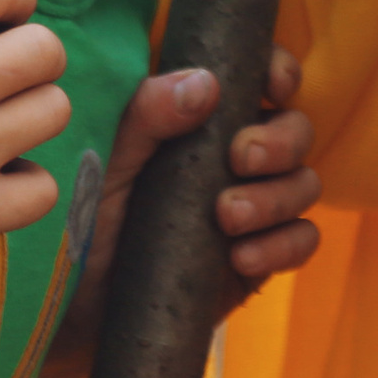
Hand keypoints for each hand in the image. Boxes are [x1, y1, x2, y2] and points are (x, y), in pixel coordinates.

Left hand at [85, 46, 320, 290]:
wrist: (73, 305)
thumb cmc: (82, 217)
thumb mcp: (105, 162)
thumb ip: (146, 117)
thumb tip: (204, 83)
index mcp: (203, 118)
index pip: (260, 78)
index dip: (280, 72)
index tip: (273, 86)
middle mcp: (236, 156)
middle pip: (296, 129)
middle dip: (280, 141)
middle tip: (241, 158)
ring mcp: (254, 207)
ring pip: (305, 183)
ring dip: (276, 196)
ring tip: (228, 215)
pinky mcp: (260, 257)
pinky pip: (302, 241)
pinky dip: (282, 245)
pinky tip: (240, 256)